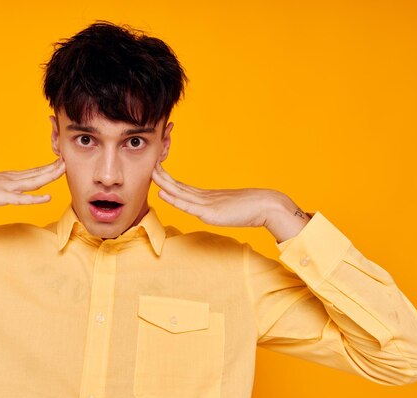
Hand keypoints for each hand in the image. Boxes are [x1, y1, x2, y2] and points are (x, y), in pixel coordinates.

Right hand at [0, 159, 65, 210]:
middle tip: (69, 159)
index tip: (61, 162)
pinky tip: (47, 197)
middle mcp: (10, 180)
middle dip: (54, 167)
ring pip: (33, 182)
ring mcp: (5, 188)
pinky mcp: (0, 198)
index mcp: (8, 177)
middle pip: (37, 173)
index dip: (48, 167)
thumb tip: (7, 193)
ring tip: (64, 169)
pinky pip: (21, 199)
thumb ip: (0, 189)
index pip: (33, 171)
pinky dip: (35, 199)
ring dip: (50, 175)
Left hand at [152, 163, 309, 241]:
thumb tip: (214, 213)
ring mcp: (207, 203)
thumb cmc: (252, 209)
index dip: (169, 179)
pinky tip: (162, 193)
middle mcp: (205, 197)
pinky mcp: (210, 212)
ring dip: (164, 183)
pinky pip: (187, 205)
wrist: (267, 206)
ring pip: (180, 192)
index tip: (157, 170)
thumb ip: (219, 210)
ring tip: (151, 173)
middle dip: (163, 176)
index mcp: (208, 197)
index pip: (183, 187)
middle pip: (178, 185)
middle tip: (149, 164)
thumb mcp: (229, 210)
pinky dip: (173, 199)